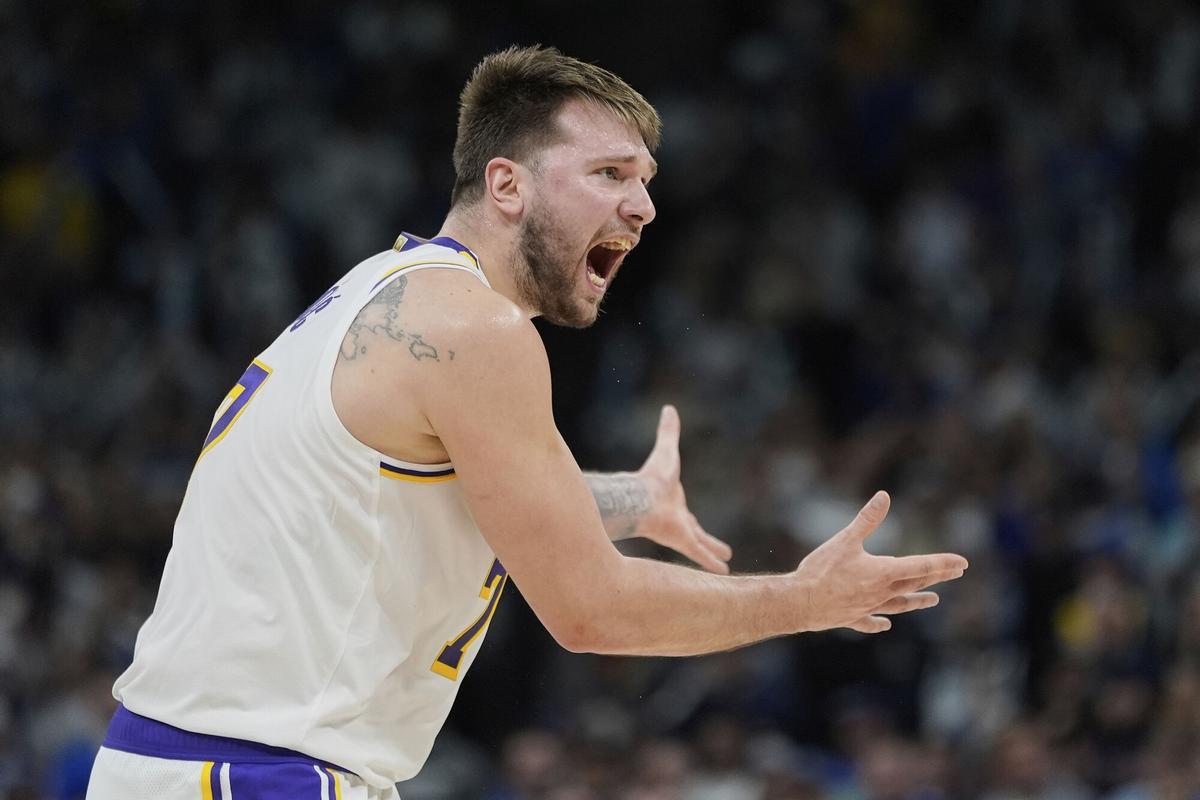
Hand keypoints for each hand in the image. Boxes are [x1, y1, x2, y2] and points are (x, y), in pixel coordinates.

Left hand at [634, 405, 732, 573]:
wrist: (639, 498)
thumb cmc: (651, 477)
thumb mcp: (667, 451)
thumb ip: (668, 432)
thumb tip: (669, 408)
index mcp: (675, 505)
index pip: (688, 516)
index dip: (694, 522)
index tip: (697, 527)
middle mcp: (679, 521)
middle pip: (698, 534)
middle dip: (710, 542)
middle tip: (724, 552)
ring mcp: (681, 533)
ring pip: (701, 546)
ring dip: (712, 554)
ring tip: (727, 567)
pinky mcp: (682, 541)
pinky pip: (700, 554)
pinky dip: (710, 562)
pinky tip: (723, 573)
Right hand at [793, 491, 967, 632]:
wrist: (800, 603)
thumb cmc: (822, 570)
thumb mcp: (845, 539)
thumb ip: (867, 519)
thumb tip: (884, 497)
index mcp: (882, 572)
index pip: (920, 566)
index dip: (942, 563)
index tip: (963, 563)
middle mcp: (881, 592)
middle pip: (914, 584)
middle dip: (936, 577)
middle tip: (956, 573)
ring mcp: (868, 607)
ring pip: (899, 604)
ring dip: (917, 601)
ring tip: (933, 601)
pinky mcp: (852, 618)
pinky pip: (870, 621)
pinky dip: (879, 622)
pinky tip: (885, 624)